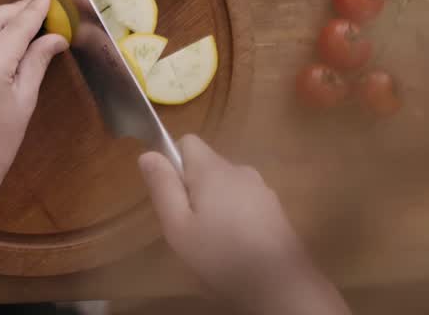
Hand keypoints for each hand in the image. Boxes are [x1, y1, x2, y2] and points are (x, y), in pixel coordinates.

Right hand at [140, 136, 348, 314]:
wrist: (280, 286)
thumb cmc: (221, 256)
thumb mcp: (178, 226)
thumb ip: (162, 186)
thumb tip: (148, 154)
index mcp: (213, 170)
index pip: (187, 142)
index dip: (174, 163)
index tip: (172, 196)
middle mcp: (240, 170)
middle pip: (207, 166)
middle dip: (193, 189)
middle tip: (189, 227)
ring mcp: (262, 189)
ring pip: (227, 186)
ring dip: (215, 204)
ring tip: (212, 242)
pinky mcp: (275, 210)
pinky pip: (245, 202)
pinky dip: (236, 216)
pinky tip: (236, 246)